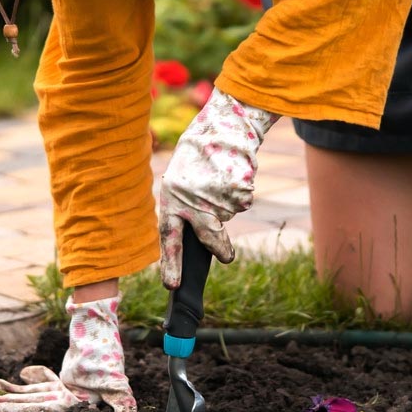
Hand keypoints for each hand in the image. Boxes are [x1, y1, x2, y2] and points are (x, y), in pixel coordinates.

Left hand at [0, 295, 136, 411]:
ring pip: (27, 396)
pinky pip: (37, 385)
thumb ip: (121, 400)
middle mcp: (63, 402)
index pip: (41, 411)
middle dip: (4, 405)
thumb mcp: (116, 384)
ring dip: (7, 395)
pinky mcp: (58, 384)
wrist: (107, 338)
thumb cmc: (110, 363)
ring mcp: (59, 393)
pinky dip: (24, 381)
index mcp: (72, 404)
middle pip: (28, 405)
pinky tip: (10, 378)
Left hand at [158, 88, 278, 287]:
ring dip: (227, 203)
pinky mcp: (237, 188)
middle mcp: (192, 199)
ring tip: (220, 178)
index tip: (171, 285)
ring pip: (228, 215)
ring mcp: (216, 194)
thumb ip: (184, 209)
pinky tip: (231, 174)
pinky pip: (242, 202)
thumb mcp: (181, 182)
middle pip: (208, 234)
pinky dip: (240, 191)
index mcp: (171, 198)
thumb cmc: (197, 159)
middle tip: (227, 258)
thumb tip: (198, 243)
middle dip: (219, 247)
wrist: (221, 126)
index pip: (168, 236)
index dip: (170, 262)